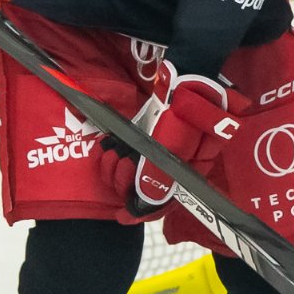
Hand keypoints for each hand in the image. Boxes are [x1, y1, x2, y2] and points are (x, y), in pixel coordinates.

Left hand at [100, 61, 241, 217]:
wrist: (185, 78)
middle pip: (140, 191)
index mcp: (184, 174)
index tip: (122, 215)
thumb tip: (147, 202)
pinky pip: (121, 157)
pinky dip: (111, 155)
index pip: (162, 204)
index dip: (142, 213)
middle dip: (123, 182)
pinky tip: (108, 146)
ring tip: (112, 152)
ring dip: (114, 167)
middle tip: (120, 162)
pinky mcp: (141, 140)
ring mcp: (154, 154)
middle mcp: (170, 168)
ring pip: (127, 176)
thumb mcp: (175, 143)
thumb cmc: (185, 110)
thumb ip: (160, 174)